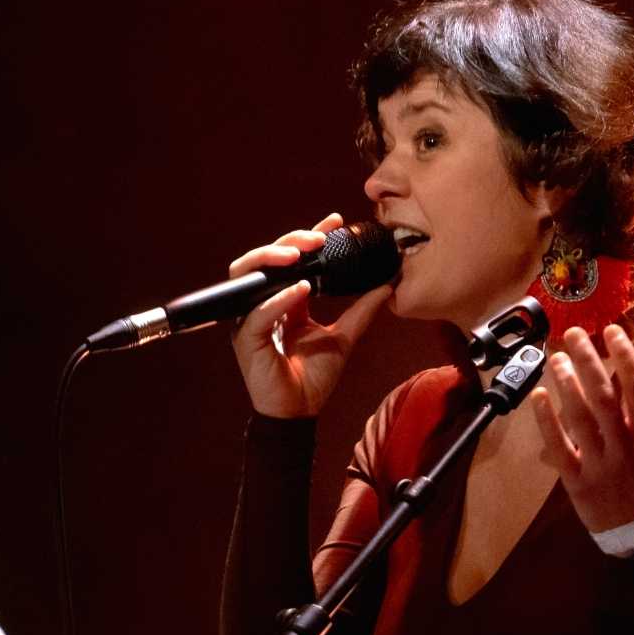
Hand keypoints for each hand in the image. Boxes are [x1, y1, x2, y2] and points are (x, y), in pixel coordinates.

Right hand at [228, 213, 392, 417]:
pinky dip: (278, 300)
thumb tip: (388, 284)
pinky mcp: (245, 339)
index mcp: (284, 300)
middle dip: (291, 240)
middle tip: (319, 237)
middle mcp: (263, 304)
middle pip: (265, 258)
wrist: (299, 413)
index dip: (309, 235)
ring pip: (246, 275)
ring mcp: (250, 319)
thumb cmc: (314, 379)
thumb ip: (362, 310)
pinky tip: (301, 291)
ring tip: (301, 254)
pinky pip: (257, 314)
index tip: (336, 221)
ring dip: (272, 259)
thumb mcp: (344, 337)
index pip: (292, 259)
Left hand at [529, 324, 633, 532]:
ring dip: (565, 383)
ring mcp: (599, 464)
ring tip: (555, 357)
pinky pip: (558, 447)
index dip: (624, 357)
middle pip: (603, 395)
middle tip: (574, 334)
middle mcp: (624, 447)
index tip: (613, 332)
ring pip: (579, 417)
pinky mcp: (576, 481)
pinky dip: (546, 421)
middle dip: (588, 360)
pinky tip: (537, 396)